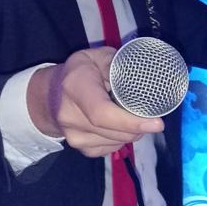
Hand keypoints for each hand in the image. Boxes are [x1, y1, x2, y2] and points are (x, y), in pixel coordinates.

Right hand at [29, 47, 163, 156]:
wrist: (49, 95)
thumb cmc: (79, 71)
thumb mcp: (96, 57)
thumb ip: (117, 64)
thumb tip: (142, 76)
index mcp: (75, 86)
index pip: (102, 112)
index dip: (130, 121)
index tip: (157, 123)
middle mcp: (70, 115)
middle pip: (114, 132)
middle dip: (139, 126)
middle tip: (150, 114)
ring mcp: (73, 136)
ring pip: (116, 142)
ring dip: (132, 132)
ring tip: (131, 114)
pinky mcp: (80, 149)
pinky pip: (111, 148)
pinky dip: (121, 138)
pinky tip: (119, 125)